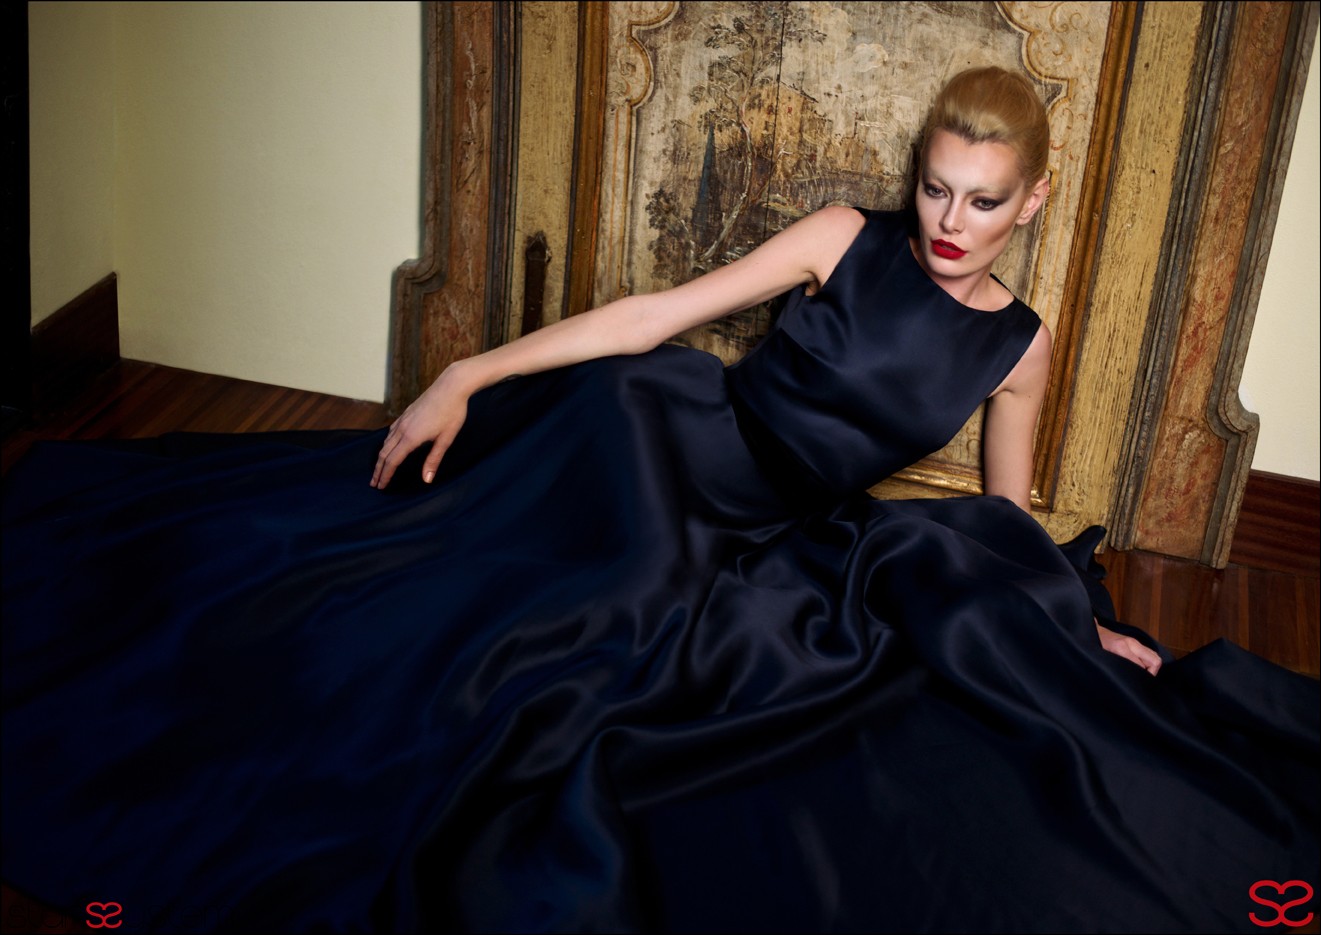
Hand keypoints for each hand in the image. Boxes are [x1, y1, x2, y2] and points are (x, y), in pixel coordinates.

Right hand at [370, 370, 470, 488]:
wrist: (451, 386)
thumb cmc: (452, 412)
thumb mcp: (446, 439)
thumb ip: (434, 459)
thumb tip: (426, 479)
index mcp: (411, 437)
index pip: (392, 461)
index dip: (385, 475)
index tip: (380, 486)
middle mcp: (403, 429)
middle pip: (384, 453)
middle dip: (378, 470)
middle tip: (374, 483)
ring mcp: (403, 420)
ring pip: (386, 442)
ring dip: (381, 457)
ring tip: (379, 468)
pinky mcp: (406, 413)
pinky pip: (390, 432)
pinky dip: (386, 443)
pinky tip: (389, 446)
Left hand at [1096, 620, 1161, 675]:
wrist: (1094, 631)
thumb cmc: (1095, 645)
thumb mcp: (1102, 658)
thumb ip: (1118, 665)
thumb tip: (1132, 677)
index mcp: (1122, 647)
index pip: (1143, 665)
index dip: (1142, 676)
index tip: (1137, 682)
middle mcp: (1132, 643)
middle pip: (1156, 660)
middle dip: (1152, 672)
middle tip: (1141, 679)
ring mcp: (1135, 642)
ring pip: (1155, 657)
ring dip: (1151, 667)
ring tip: (1140, 673)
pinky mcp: (1135, 643)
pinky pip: (1150, 653)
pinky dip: (1149, 662)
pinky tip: (1140, 667)